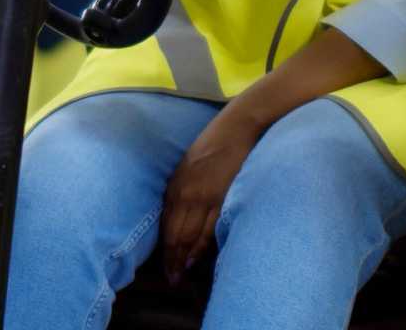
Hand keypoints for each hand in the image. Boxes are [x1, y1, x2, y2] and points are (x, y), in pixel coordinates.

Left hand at [160, 108, 261, 282]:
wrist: (239, 125)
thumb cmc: (215, 142)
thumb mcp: (188, 164)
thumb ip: (181, 189)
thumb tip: (178, 214)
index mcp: (176, 184)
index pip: (167, 225)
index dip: (166, 248)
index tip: (166, 265)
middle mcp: (186, 193)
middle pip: (176, 235)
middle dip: (173, 259)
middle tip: (172, 279)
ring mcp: (205, 196)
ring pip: (193, 236)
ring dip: (187, 257)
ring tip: (183, 275)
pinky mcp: (224, 196)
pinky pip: (211, 227)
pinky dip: (204, 245)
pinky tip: (200, 258)